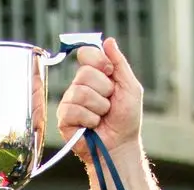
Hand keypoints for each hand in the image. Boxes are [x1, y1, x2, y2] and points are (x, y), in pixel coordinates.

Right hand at [58, 38, 143, 168]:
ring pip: (80, 92)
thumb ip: (120, 63)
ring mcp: (70, 102)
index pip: (86, 54)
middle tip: (109, 103)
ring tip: (102, 117)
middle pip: (84, 73)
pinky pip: (73, 110)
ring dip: (99, 107)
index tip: (110, 72)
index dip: (98, 60)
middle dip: (104, 90)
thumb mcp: (130, 87)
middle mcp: (79, 86)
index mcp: (94, 75)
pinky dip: (89, 119)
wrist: (120, 144)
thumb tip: (108, 41)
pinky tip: (92, 126)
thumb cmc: (126, 118)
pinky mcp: (64, 119)